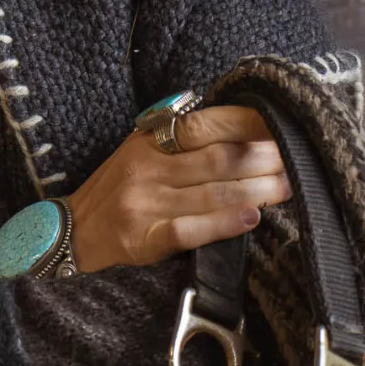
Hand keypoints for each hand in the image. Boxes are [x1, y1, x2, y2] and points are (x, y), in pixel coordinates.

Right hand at [0, 105, 288, 283]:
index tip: (284, 128)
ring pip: (213, 192)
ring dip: (258, 190)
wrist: (65, 238)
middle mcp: (146, 169)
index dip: (250, 126)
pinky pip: (191, 229)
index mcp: (147, 143)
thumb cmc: (112, 195)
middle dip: (265, 159)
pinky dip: (224, 224)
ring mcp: (143, 204)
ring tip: (289, 187)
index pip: (207, 125)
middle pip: (219, 158)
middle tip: (299, 160)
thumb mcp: (137, 155)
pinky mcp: (142, 240)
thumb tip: (243, 130)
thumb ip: (178, 141)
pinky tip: (251, 220)